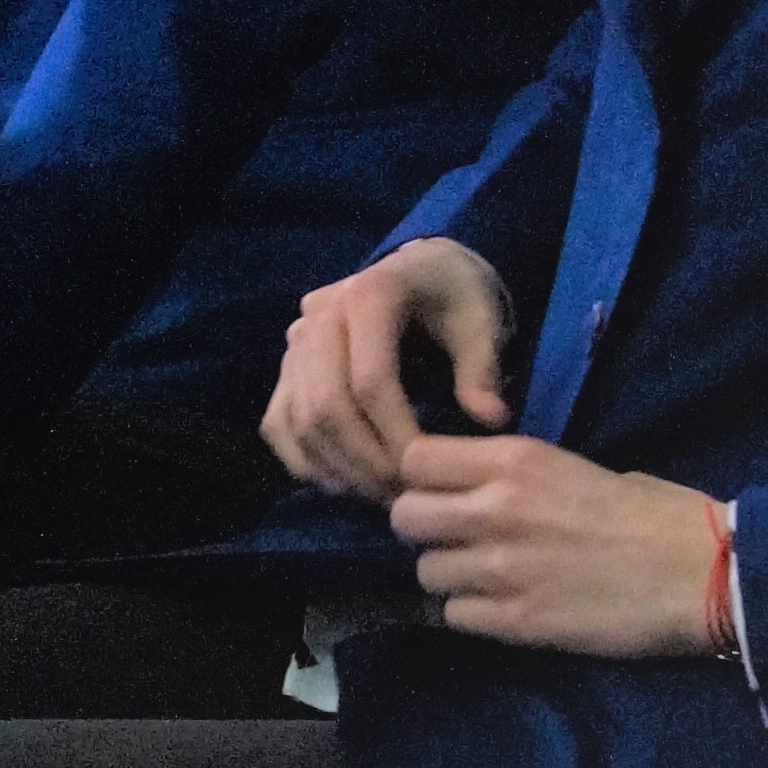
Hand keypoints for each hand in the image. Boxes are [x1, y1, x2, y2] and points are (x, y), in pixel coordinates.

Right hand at [263, 239, 517, 501]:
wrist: (420, 271)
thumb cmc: (455, 297)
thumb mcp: (481, 322)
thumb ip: (482, 369)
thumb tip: (489, 420)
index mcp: (369, 296)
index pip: (370, 380)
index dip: (395, 434)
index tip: (426, 471)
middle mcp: (319, 315)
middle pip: (326, 404)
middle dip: (363, 460)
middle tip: (401, 495)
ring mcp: (295, 342)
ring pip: (298, 419)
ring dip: (335, 468)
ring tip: (379, 495)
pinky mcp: (286, 367)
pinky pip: (278, 422)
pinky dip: (304, 460)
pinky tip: (343, 484)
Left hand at [390, 434, 723, 657]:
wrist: (708, 574)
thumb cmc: (657, 514)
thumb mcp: (577, 468)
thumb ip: (513, 477)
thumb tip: (470, 488)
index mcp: (514, 462)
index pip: (414, 460)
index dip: (421, 478)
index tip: (442, 491)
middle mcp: (495, 511)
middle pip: (406, 517)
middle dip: (425, 530)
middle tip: (456, 539)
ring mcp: (502, 569)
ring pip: (425, 572)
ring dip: (449, 576)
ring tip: (488, 578)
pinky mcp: (518, 621)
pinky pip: (455, 616)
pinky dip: (471, 614)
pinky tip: (504, 608)